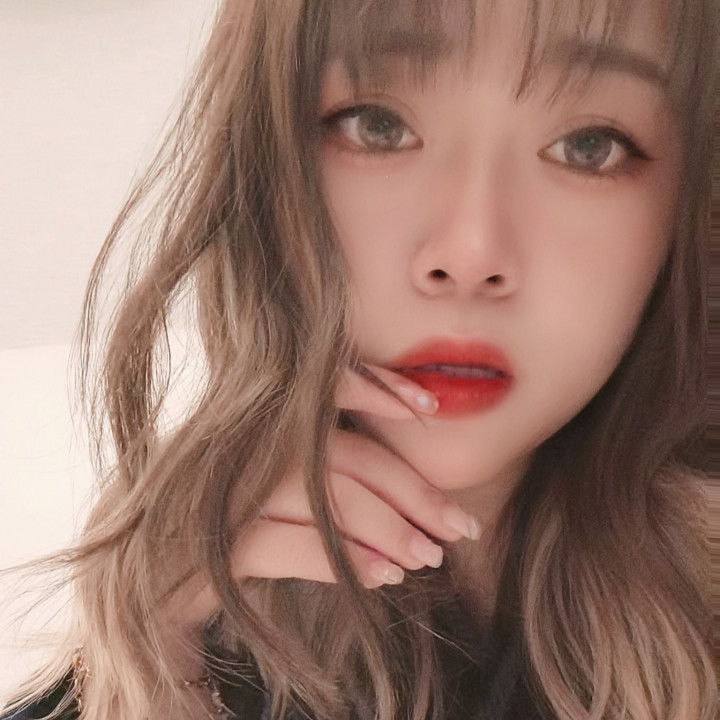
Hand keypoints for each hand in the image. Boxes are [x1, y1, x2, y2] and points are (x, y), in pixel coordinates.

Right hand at [173, 365, 479, 631]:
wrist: (137, 576)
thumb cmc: (215, 520)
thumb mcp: (263, 481)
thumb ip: (315, 464)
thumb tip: (404, 494)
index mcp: (252, 417)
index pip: (322, 388)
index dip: (378, 388)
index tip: (429, 408)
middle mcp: (237, 443)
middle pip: (343, 454)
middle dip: (412, 491)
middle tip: (459, 525)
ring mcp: (221, 490)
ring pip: (324, 497)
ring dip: (388, 530)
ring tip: (429, 556)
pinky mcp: (207, 543)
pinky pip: (289, 544)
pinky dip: (344, 560)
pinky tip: (384, 576)